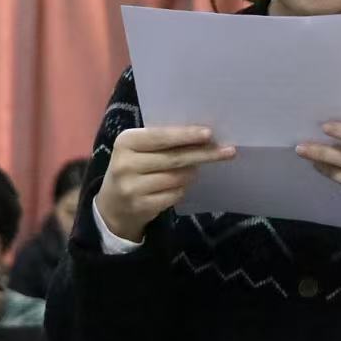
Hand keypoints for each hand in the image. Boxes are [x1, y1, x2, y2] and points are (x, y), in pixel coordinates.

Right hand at [95, 127, 235, 241]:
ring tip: (195, 169)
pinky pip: (174, 195)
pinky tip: (182, 185)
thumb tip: (203, 135)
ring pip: (177, 178)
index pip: (160, 136)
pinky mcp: (141, 207)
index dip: (186, 135)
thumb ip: (162, 141)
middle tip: (228, 151)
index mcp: (125, 142)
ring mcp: (132, 188)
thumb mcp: (138, 149)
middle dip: (203, 154)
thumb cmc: (134, 167)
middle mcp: (126, 164)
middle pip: (174, 158)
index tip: (209, 134)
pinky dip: (183, 189)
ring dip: (192, 173)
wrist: (112, 204)